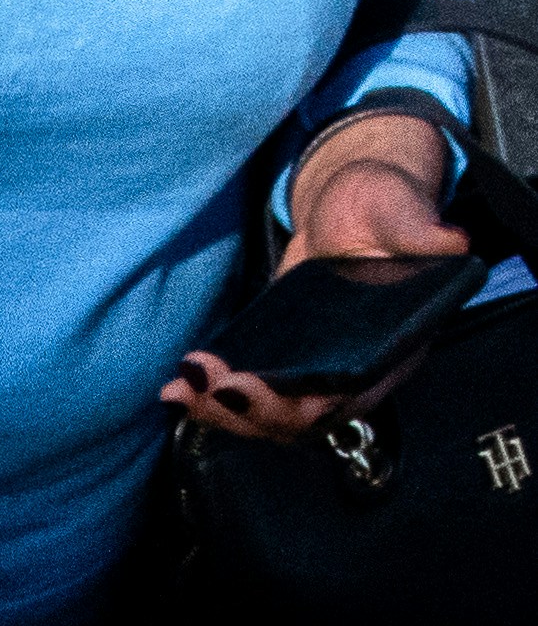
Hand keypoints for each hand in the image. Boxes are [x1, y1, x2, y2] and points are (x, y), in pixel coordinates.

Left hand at [169, 111, 473, 442]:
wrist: (349, 206)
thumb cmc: (384, 206)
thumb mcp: (399, 207)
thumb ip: (420, 229)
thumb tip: (450, 241)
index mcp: (395, 345)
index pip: (351, 396)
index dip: (304, 403)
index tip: (253, 387)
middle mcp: (355, 370)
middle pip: (301, 419)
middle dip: (249, 411)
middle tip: (208, 387)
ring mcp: (315, 372)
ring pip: (267, 417)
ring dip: (219, 411)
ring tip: (180, 391)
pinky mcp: (282, 365)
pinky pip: (246, 397)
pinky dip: (210, 399)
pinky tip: (175, 389)